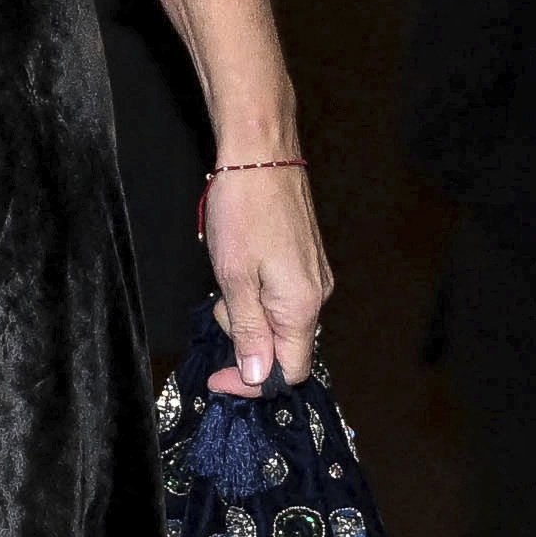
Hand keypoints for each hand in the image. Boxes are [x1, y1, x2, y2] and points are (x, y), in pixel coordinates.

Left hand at [198, 165, 333, 395]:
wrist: (261, 154)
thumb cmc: (245, 210)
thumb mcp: (235, 280)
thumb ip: (248, 333)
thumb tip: (257, 376)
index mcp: (301, 306)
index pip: (288, 372)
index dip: (251, 382)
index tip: (218, 378)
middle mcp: (317, 294)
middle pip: (283, 347)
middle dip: (245, 339)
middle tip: (219, 306)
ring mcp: (314, 275)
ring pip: (279, 320)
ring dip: (248, 313)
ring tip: (228, 277)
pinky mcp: (306, 259)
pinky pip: (282, 296)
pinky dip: (256, 293)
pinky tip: (241, 266)